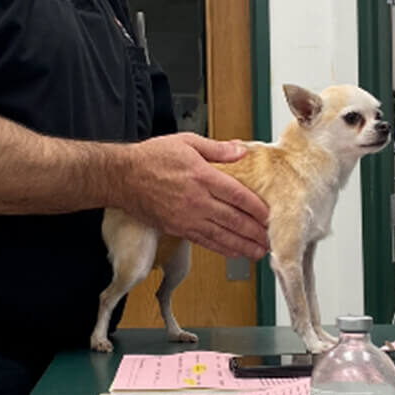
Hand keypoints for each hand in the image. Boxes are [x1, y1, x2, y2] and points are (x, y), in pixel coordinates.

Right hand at [119, 134, 269, 259]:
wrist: (122, 177)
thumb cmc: (151, 157)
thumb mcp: (186, 142)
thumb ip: (217, 149)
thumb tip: (240, 151)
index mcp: (202, 176)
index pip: (238, 196)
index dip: (257, 208)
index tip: (271, 215)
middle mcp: (197, 200)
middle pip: (234, 220)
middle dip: (256, 232)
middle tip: (273, 239)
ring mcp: (187, 217)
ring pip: (222, 236)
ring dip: (244, 246)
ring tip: (260, 252)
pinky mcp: (177, 228)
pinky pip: (206, 242)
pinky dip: (223, 249)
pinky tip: (235, 252)